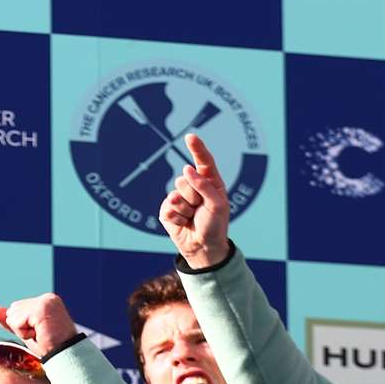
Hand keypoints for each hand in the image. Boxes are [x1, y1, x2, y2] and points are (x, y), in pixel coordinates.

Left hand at [0, 294, 77, 356]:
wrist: (64, 357)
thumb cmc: (48, 346)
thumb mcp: (26, 332)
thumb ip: (11, 321)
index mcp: (46, 300)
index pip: (16, 308)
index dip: (22, 326)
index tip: (40, 333)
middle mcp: (47, 298)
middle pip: (13, 310)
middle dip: (21, 327)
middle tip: (40, 335)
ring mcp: (45, 302)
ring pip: (13, 316)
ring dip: (22, 331)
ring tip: (41, 335)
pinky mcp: (41, 309)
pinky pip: (16, 321)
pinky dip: (24, 333)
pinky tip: (39, 335)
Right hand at [159, 135, 231, 267]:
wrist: (203, 247)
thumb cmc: (215, 225)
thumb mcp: (217, 204)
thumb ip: (205, 185)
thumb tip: (187, 169)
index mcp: (210, 183)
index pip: (203, 162)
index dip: (196, 149)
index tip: (190, 136)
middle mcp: (194, 187)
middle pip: (185, 179)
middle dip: (193, 195)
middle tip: (201, 209)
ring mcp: (179, 198)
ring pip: (176, 193)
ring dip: (186, 208)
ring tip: (193, 217)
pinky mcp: (167, 209)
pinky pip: (168, 206)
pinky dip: (177, 217)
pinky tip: (183, 223)